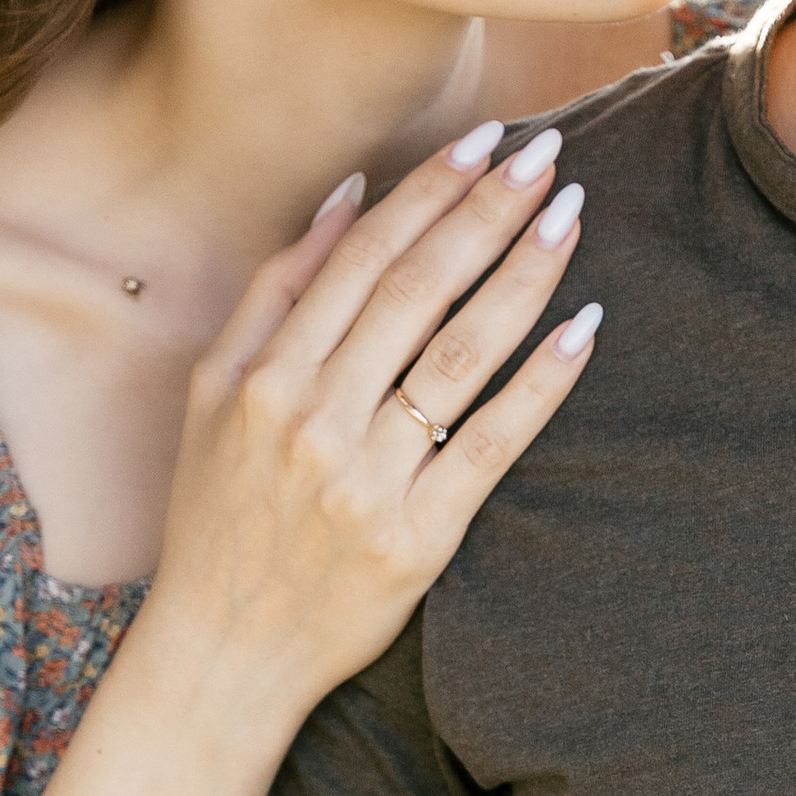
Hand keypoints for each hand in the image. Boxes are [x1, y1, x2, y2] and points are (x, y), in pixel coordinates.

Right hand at [149, 120, 601, 740]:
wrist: (222, 654)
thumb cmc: (217, 516)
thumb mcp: (211, 395)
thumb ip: (274, 294)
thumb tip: (347, 197)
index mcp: (266, 377)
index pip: (365, 259)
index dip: (430, 192)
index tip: (486, 141)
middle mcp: (316, 421)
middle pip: (420, 292)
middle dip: (490, 213)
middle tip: (549, 155)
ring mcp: (370, 481)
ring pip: (462, 356)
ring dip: (524, 276)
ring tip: (571, 217)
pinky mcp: (419, 539)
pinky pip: (493, 445)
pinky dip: (542, 383)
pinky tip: (585, 328)